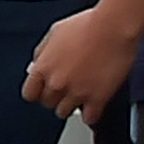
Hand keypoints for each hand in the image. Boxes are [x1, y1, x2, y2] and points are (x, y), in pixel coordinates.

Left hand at [23, 7, 136, 122]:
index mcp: (43, 67)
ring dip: (71, 105)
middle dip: (55, 97)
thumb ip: (43, 51)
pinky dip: (91, 115)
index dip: (38, 92)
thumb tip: (37, 62)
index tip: (44, 90)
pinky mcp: (97, 99)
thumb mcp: (55, 32)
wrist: (113, 27)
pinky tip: (93, 108)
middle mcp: (56, 83)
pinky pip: (89, 118)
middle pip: (47, 103)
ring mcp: (76, 93)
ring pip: (64, 112)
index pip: (30, 93)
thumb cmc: (88, 25)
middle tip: (66, 89)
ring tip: (80, 96)